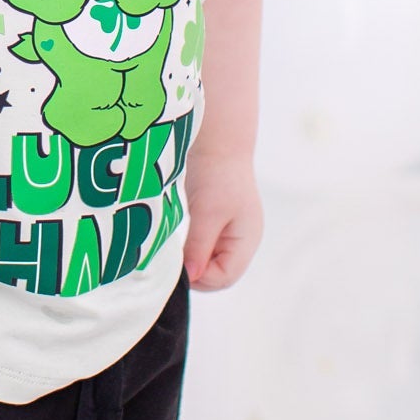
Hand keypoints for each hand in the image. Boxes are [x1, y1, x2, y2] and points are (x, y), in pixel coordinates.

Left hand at [183, 152, 262, 290]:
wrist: (217, 141)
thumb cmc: (216, 175)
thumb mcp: (206, 213)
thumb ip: (199, 247)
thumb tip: (191, 276)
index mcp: (247, 240)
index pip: (225, 277)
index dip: (201, 278)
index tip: (177, 268)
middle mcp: (242, 240)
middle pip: (219, 274)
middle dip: (196, 272)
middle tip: (173, 262)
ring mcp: (230, 232)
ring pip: (209, 262)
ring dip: (192, 261)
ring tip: (175, 251)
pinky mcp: (217, 223)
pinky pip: (204, 247)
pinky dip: (190, 249)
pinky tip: (178, 240)